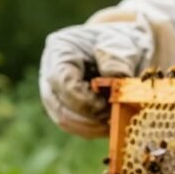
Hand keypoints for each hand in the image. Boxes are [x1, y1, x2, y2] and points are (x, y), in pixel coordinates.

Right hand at [39, 19, 153, 137]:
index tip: (106, 106)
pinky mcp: (64, 106)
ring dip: (89, 127)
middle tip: (112, 119)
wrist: (123, 50)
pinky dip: (92, 129)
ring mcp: (54, 90)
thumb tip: (115, 76)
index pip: (62, 80)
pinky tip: (110, 126)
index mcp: (60, 49)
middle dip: (86, 118)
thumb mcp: (124, 44)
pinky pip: (72, 125)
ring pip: (63, 119)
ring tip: (113, 123)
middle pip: (57, 104)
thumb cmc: (122, 44)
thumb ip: (119, 58)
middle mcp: (50, 71)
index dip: (83, 99)